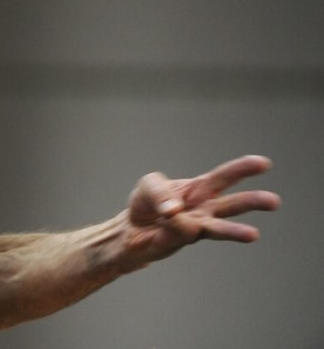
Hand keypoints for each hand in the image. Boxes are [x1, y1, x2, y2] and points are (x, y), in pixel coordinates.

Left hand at [123, 155, 279, 266]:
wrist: (130, 230)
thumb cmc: (147, 203)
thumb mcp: (149, 185)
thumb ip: (161, 193)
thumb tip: (175, 210)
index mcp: (200, 189)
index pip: (224, 177)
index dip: (243, 169)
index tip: (263, 164)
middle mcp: (205, 210)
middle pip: (232, 204)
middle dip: (253, 201)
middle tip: (274, 201)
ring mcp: (195, 228)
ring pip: (217, 228)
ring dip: (233, 230)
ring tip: (253, 234)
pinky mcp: (179, 242)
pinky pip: (178, 231)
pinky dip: (171, 224)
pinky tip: (166, 220)